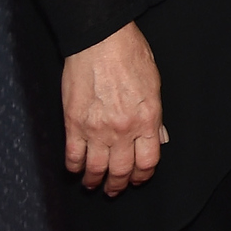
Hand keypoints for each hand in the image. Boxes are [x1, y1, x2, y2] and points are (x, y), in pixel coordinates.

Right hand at [61, 21, 165, 195]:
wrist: (101, 41)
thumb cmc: (130, 55)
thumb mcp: (154, 84)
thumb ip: (154, 115)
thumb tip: (157, 136)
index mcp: (147, 118)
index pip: (148, 160)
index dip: (143, 174)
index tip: (139, 178)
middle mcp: (123, 129)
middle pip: (122, 170)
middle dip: (119, 184)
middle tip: (115, 189)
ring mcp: (96, 129)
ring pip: (96, 168)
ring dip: (94, 181)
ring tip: (94, 185)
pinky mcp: (73, 124)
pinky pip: (73, 155)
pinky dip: (73, 167)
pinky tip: (75, 169)